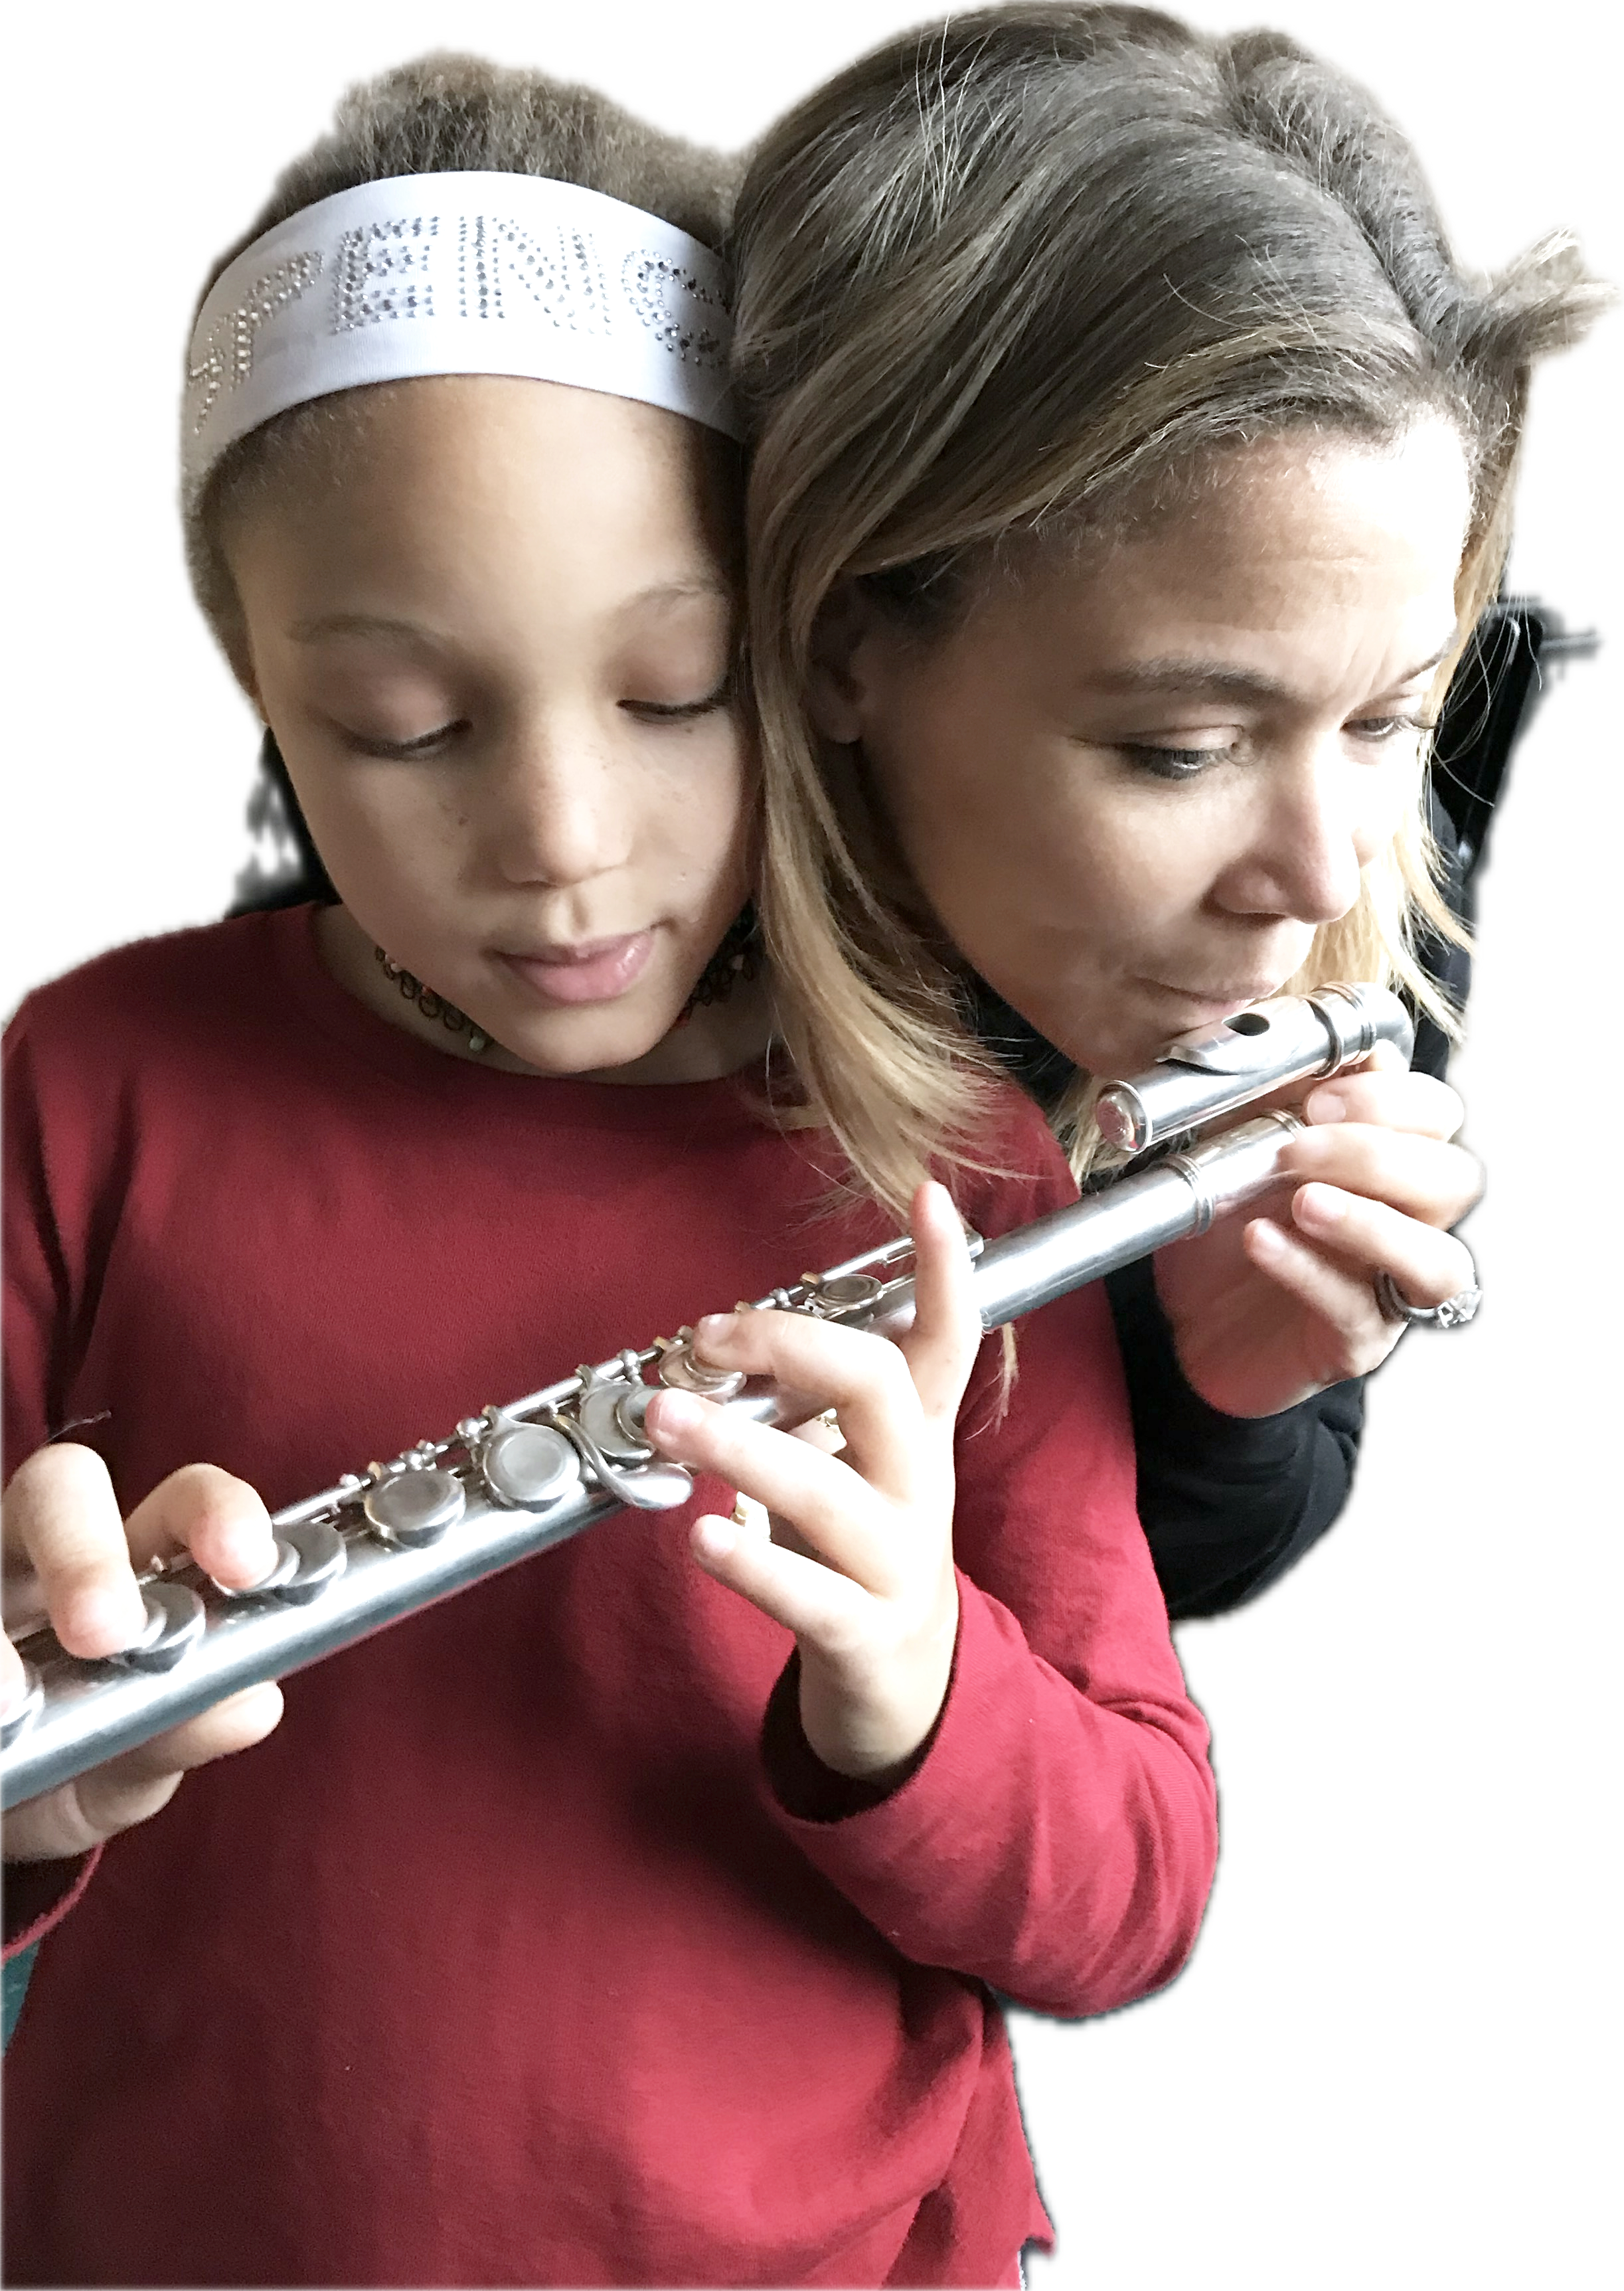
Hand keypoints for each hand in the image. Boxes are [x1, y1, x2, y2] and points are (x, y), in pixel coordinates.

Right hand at [0, 1444, 283, 1863]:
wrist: (8, 1810)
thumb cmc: (85, 1766)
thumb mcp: (136, 1761)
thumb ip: (188, 1730)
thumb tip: (253, 1701)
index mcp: (136, 1567)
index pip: (181, 1503)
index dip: (217, 1512)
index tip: (245, 1565)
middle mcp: (50, 1554)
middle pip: (62, 1487)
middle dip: (84, 1552)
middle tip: (103, 1633)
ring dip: (1, 1636)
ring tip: (10, 1703)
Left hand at [641, 1181, 981, 1783]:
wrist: (905, 1686)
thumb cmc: (854, 1546)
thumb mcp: (853, 1460)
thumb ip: (809, 1397)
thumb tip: (721, 1337)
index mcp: (917, 1432)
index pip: (949, 1335)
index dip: (942, 1267)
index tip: (925, 1192)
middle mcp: (918, 1484)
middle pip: (878, 1385)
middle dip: (792, 1345)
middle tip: (706, 1336)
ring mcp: (897, 1560)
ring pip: (826, 1488)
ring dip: (737, 1445)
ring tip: (664, 1417)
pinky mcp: (864, 1632)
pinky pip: (805, 1593)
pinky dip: (747, 1562)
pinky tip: (697, 1539)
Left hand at [1152, 1040, 1484, 1417]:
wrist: (1184, 1323)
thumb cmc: (1226, 1226)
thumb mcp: (1235, 1146)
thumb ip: (1267, 1094)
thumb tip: (1277, 1034)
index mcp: (1389, 1161)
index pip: (1437, 1113)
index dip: (1390, 1097)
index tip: (1315, 1098)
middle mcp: (1409, 1223)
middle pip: (1456, 1179)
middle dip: (1378, 1154)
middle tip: (1296, 1148)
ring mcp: (1390, 1288)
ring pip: (1438, 1260)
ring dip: (1373, 1222)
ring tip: (1302, 1202)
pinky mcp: (1356, 1344)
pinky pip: (1357, 1311)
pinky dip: (1309, 1271)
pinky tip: (1260, 1243)